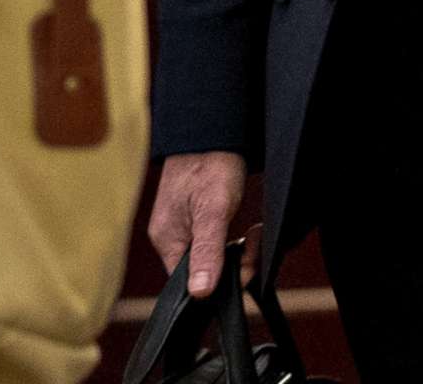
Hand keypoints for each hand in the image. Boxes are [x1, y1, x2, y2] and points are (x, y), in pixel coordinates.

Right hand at [148, 151, 247, 296]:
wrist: (214, 130)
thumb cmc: (209, 165)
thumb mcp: (213, 210)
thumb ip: (207, 251)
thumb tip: (199, 293)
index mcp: (167, 239)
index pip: (187, 284)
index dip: (218, 284)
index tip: (245, 269)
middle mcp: (171, 237)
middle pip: (203, 272)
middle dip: (234, 266)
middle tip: (254, 245)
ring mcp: (185, 228)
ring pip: (214, 258)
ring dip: (239, 253)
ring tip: (255, 235)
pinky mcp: (198, 219)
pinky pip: (217, 244)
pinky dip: (236, 242)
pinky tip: (251, 232)